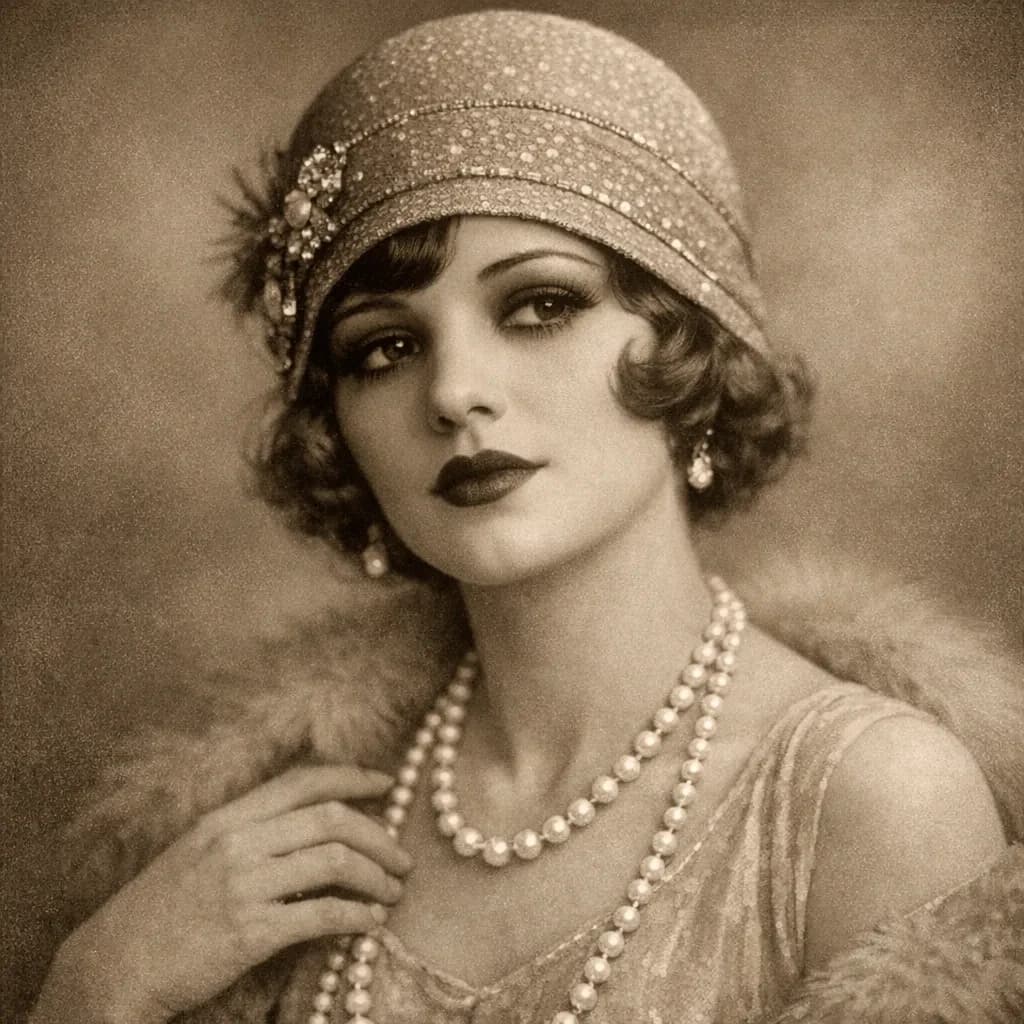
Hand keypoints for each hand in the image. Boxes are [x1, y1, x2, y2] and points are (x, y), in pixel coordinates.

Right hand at [33, 764, 410, 1023]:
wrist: (111, 967)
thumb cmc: (157, 913)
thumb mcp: (197, 853)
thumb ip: (249, 833)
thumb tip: (311, 827)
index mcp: (227, 818)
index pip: (303, 781)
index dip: (352, 777)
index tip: (387, 784)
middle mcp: (238, 843)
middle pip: (331, 819)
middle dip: (379, 835)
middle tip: (402, 857)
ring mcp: (243, 886)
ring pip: (334, 862)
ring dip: (376, 876)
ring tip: (393, 891)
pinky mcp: (249, 933)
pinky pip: (321, 915)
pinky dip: (356, 917)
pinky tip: (371, 924)